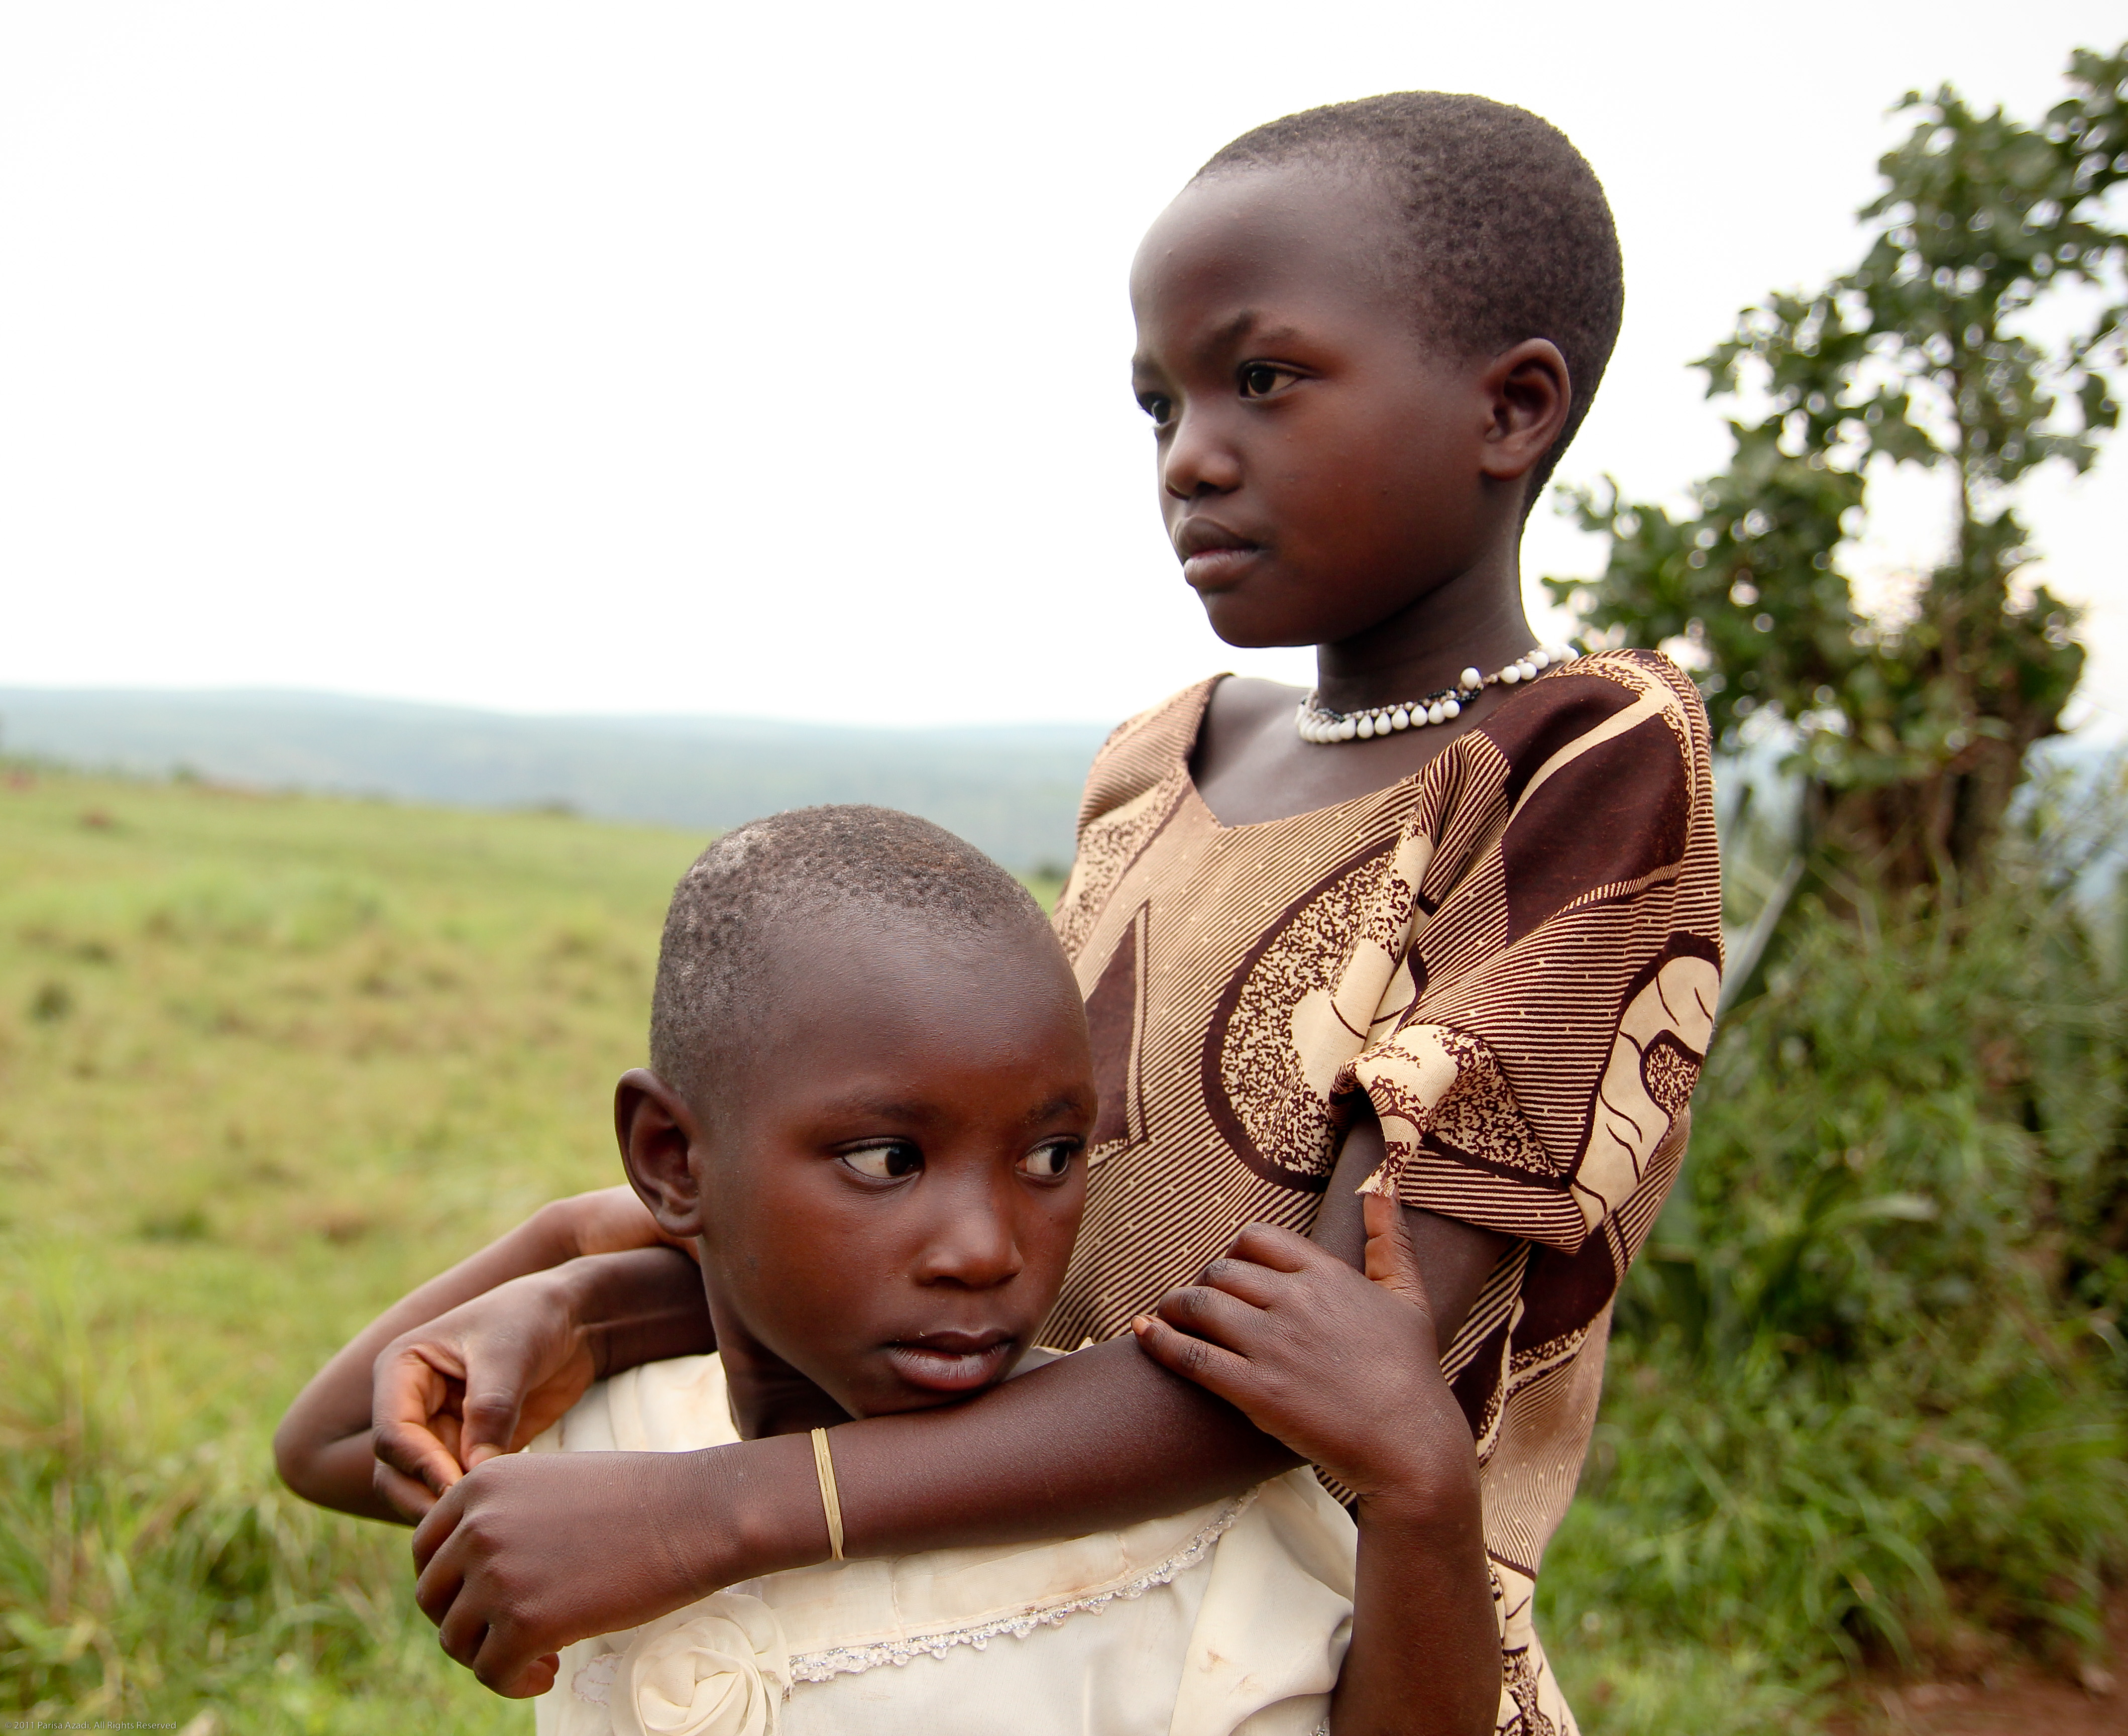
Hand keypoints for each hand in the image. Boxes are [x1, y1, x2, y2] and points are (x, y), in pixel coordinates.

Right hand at [371, 1266, 601, 1520]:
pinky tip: (501, 1508)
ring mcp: (437, 1431)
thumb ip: (490, 1410)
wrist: (572, 1319)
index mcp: (402, 1370)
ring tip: (487, 1514)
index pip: (393, 1433)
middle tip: (468, 1515)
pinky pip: (457, 1487)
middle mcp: (410, 1405)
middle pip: (396, 1471)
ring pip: (421, 1487)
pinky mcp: (468, 1450)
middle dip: (425, 1496)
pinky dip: (471, 1501)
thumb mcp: (510, 1354)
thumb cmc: (531, 1318)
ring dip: (446, 1506)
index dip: (421, 1465)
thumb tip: (475, 1471)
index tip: (458, 1486)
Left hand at [408, 1448, 715, 1695]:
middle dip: (467, 1624)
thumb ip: (502, 1516)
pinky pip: (492, 1673)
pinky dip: (515, 1683)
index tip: (490, 1601)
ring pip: (456, 1641)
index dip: (452, 1585)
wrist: (695, 1514)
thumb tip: (470, 1573)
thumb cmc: (637, 1498)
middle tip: (512, 1633)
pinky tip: (550, 1671)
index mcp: (480, 1483)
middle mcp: (477, 1525)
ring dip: (493, 1655)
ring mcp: (498, 1574)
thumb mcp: (550, 1483)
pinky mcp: (526, 1622)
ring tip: (542, 1654)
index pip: (425, 1550)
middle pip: (432, 1598)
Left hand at [1132, 1194, 1470, 1502]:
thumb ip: (1389, 1238)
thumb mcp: (1408, 1295)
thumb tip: (1382, 1185)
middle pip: (1222, 1270)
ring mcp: (1274, 1346)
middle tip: (1200, 1305)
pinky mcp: (1256, 1391)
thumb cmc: (1411, 1371)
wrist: (1410, 1445)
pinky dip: (1159, 1340)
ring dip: (1175, 1307)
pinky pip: (1191, 1355)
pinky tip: (1143, 1333)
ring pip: (1199, 1305)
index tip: (1233, 1273)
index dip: (1236, 1252)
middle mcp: (1296, 1301)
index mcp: (1327, 1275)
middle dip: (1204, 1283)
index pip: (1257, 1239)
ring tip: (1167, 1316)